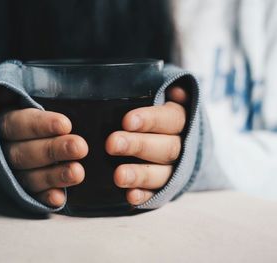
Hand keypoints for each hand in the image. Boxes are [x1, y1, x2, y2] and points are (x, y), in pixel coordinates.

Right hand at [0, 91, 87, 207]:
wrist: (2, 139)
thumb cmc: (25, 115)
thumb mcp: (21, 99)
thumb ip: (25, 93)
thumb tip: (29, 78)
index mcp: (4, 122)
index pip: (18, 123)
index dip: (40, 125)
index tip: (65, 124)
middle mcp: (3, 149)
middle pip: (24, 152)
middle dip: (53, 150)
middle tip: (80, 147)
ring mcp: (11, 172)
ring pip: (28, 176)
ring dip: (53, 175)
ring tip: (78, 172)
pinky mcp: (21, 189)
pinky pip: (31, 196)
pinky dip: (44, 198)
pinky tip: (59, 198)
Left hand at [105, 86, 187, 205]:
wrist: (177, 142)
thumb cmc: (156, 116)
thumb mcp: (160, 100)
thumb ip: (160, 94)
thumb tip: (176, 91)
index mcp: (179, 120)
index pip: (170, 119)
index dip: (150, 120)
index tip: (126, 121)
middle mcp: (181, 145)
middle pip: (166, 146)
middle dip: (138, 145)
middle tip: (112, 144)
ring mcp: (174, 169)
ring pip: (162, 173)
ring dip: (140, 174)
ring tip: (118, 176)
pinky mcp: (165, 188)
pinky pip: (157, 194)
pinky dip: (145, 196)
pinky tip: (130, 197)